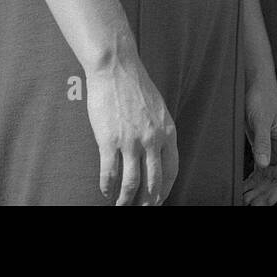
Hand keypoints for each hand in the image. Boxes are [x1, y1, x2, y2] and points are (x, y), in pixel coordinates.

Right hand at [86, 59, 178, 205]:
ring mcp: (131, 141)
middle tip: (141, 208)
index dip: (165, 189)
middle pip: (153, 182)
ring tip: (121, 206)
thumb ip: (158, 132)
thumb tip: (155, 155)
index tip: (158, 199)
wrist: (116, 68)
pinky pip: (109, 174)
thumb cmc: (135, 86)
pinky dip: (107, 187)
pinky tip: (105, 191)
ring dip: (126, 200)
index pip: (172, 170)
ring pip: (132, 184)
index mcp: (167, 130)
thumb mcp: (157, 109)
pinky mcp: (109, 141)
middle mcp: (152, 139)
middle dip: (147, 201)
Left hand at [241, 77, 276, 205]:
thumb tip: (263, 163)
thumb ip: (262, 142)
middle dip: (266, 193)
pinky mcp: (262, 147)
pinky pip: (260, 170)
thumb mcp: (261, 119)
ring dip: (258, 190)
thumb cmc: (262, 95)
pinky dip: (253, 181)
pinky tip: (244, 188)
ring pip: (269, 177)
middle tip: (252, 205)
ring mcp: (273, 148)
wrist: (254, 83)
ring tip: (245, 200)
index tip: (268, 201)